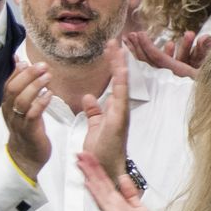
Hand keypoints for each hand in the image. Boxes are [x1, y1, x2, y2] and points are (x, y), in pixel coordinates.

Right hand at [3, 59, 51, 181]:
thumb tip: (18, 61)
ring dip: (35, 87)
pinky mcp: (30, 131)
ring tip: (48, 77)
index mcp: (7, 105)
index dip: (16, 72)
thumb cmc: (26, 128)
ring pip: (22, 101)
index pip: (7, 84)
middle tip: (42, 66)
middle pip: (13, 89)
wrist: (25, 156)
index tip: (27, 61)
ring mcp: (18, 122)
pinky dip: (40, 103)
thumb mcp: (21, 105)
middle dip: (28, 75)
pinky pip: (32, 115)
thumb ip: (20, 84)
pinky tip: (49, 95)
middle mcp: (10, 112)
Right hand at [77, 152, 164, 210]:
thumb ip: (130, 192)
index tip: (89, 156)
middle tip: (80, 153)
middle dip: (90, 168)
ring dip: (90, 175)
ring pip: (99, 189)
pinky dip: (96, 193)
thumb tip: (122, 177)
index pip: (105, 182)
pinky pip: (104, 203)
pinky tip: (89, 184)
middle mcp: (111, 205)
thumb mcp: (138, 206)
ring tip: (81, 162)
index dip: (97, 169)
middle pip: (99, 183)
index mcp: (117, 202)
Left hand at [82, 40, 128, 179]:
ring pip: (122, 84)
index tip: (110, 48)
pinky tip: (121, 70)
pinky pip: (121, 99)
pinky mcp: (119, 120)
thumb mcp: (94, 126)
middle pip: (119, 79)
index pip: (114, 82)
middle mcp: (120, 109)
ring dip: (120, 66)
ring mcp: (121, 113)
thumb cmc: (102, 150)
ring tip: (118, 47)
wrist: (104, 170)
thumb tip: (88, 97)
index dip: (113, 65)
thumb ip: (93, 112)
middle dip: (117, 60)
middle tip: (114, 40)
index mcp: (114, 109)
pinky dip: (122, 84)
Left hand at [123, 30, 210, 79]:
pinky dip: (152, 53)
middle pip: (151, 61)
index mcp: (181, 72)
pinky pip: (160, 62)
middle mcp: (174, 74)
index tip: (140, 34)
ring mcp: (174, 74)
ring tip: (135, 36)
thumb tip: (205, 38)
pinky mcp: (176, 72)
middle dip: (140, 47)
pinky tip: (148, 42)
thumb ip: (208, 49)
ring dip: (143, 49)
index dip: (148, 46)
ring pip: (153, 62)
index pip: (159, 59)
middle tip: (131, 34)